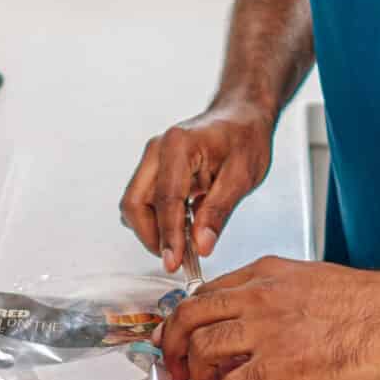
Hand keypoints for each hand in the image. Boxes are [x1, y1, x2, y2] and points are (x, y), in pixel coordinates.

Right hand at [121, 98, 274, 273]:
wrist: (242, 117)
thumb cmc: (245, 137)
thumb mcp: (242, 176)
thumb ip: (219, 211)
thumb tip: (201, 245)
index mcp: (178, 146)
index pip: (165, 200)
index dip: (168, 236)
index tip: (174, 263)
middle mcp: (157, 150)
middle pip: (134, 203)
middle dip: (151, 236)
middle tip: (177, 258)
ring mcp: (152, 159)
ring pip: (134, 205)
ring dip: (152, 230)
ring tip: (183, 245)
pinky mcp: (154, 170)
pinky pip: (144, 201)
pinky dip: (156, 221)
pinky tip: (181, 229)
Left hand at [157, 256, 379, 379]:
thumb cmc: (370, 304)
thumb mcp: (314, 283)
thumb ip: (284, 300)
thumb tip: (273, 330)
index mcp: (266, 275)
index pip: (206, 293)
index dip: (186, 320)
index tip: (180, 338)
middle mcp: (257, 296)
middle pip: (189, 317)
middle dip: (172, 347)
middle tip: (177, 370)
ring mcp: (266, 329)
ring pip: (202, 351)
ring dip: (199, 379)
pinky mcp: (279, 363)